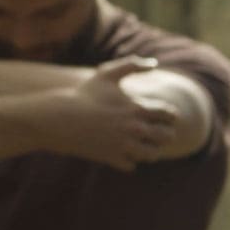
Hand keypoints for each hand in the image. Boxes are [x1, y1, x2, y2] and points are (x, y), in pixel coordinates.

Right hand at [42, 56, 178, 170]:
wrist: (58, 118)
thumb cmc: (84, 95)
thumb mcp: (106, 74)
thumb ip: (132, 65)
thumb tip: (154, 63)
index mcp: (138, 109)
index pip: (171, 115)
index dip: (169, 116)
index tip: (161, 116)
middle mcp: (135, 129)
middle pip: (167, 137)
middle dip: (165, 134)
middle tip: (157, 132)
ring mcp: (124, 145)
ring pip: (152, 155)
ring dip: (150, 150)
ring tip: (143, 144)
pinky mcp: (112, 158)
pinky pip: (132, 165)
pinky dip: (129, 160)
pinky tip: (122, 152)